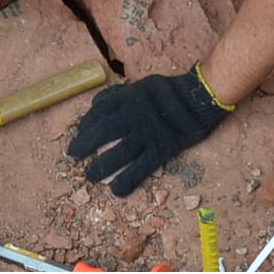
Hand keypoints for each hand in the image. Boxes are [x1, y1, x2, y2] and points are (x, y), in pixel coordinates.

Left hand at [67, 65, 232, 196]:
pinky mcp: (160, 150)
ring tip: (89, 175)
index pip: (99, 111)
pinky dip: (126, 181)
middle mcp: (133, 116)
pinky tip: (116, 190)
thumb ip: (120, 94)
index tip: (79, 132)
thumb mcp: (142, 84)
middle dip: (83, 144)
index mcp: (128, 98)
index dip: (86, 124)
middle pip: (101, 132)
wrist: (200, 98)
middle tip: (72, 154)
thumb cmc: (171, 91)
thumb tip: (96, 104)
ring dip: (100, 166)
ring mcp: (147, 135)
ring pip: (117, 153)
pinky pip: (140, 168)